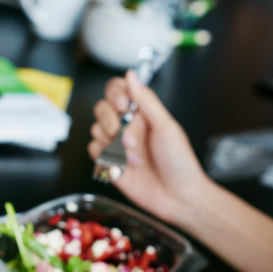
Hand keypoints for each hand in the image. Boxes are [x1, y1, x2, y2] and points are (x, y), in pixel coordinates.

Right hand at [89, 71, 212, 225]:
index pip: (118, 90)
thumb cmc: (179, 162)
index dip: (115, 94)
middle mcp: (127, 125)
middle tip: (129, 137)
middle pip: (102, 108)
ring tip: (135, 157)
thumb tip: (132, 75)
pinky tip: (124, 165)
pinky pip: (93, 151)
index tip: (124, 106)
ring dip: (114, 144)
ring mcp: (116, 144)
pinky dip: (106, 157)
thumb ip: (146, 100)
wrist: (178, 196)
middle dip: (113, 121)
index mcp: (142, 112)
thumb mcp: (166, 126)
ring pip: (96, 129)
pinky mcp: (109, 162)